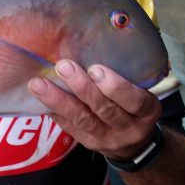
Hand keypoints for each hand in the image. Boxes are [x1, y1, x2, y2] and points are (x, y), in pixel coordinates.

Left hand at [27, 59, 160, 160]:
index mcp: (146, 111)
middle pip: (105, 109)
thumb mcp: (141, 91)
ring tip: (38, 84)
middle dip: (82, 88)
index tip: (96, 69)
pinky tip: (37, 98)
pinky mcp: (87, 143)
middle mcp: (128, 128)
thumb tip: (87, 41)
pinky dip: (53, 111)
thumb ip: (125, 73)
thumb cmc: (133, 104)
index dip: (116, 87)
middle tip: (63, 66)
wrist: (133, 143)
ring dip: (59, 100)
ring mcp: (107, 138)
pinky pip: (69, 127)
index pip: (135, 101)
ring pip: (82, 119)